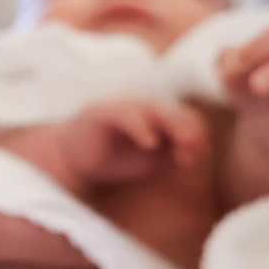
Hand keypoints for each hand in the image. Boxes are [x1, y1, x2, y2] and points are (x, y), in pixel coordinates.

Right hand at [58, 97, 208, 187]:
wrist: (73, 161)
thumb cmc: (114, 160)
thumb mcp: (151, 161)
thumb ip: (172, 152)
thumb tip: (196, 147)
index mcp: (158, 117)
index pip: (186, 118)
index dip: (196, 135)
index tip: (193, 158)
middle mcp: (143, 107)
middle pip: (175, 111)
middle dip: (188, 131)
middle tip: (192, 151)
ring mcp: (123, 107)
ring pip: (156, 109)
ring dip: (173, 126)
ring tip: (182, 142)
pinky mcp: (104, 112)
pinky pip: (127, 115)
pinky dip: (141, 128)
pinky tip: (150, 144)